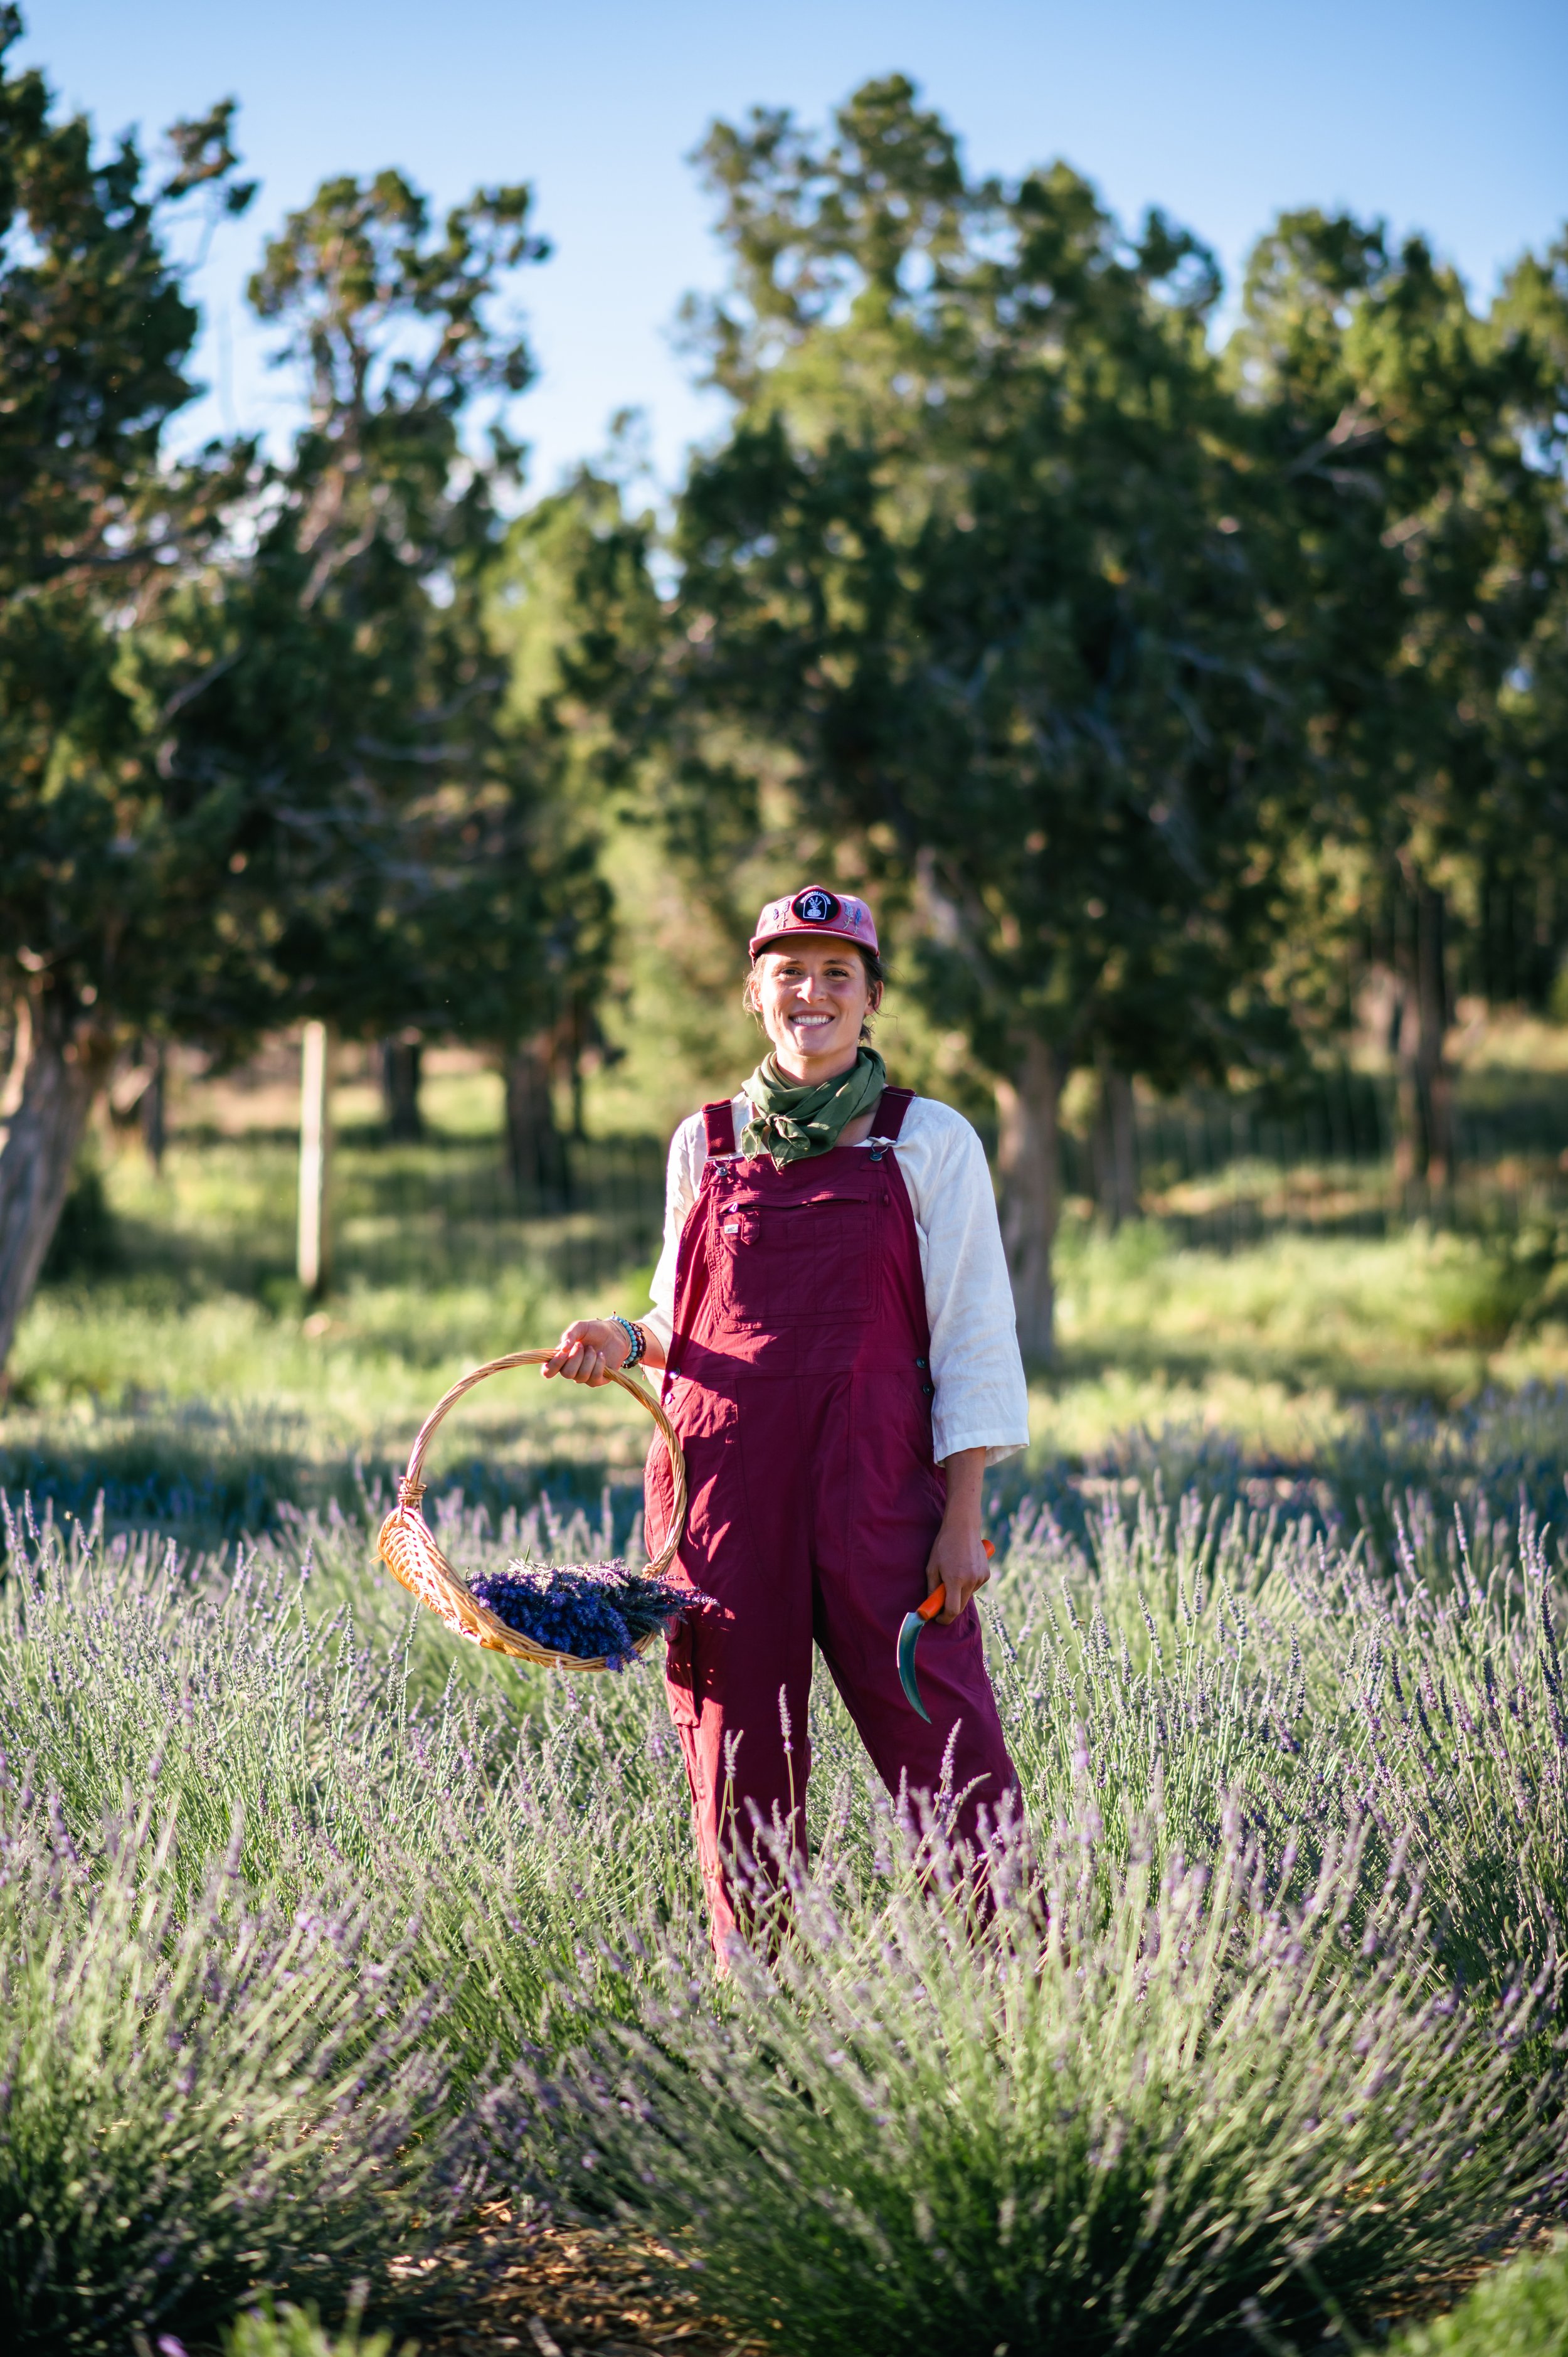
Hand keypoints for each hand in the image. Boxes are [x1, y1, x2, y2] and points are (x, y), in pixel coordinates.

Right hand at [541, 1318, 630, 1386]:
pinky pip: (594, 1378)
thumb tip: (563, 1349)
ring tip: (593, 1349)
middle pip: (566, 1374)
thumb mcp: (580, 1327)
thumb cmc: (594, 1330)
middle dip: (576, 1357)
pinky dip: (599, 1364)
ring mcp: (584, 1376)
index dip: (553, 1365)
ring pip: (581, 1376)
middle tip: (582, 1345)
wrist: (615, 1334)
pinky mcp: (598, 1380)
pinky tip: (601, 1354)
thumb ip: (569, 1335)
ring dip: (589, 1359)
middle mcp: (571, 1370)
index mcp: (562, 1359)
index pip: (548, 1371)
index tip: (563, 1353)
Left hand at [924, 1445, 990, 1625]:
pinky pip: (974, 1586)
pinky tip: (963, 1569)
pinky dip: (968, 1584)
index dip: (943, 1618)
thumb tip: (931, 1605)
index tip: (937, 1618)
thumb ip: (932, 1588)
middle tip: (939, 1599)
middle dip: (949, 1607)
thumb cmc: (943, 1546)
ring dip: (958, 1593)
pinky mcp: (986, 1574)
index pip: (952, 1610)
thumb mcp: (932, 1567)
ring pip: (967, 1596)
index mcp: (955, 1580)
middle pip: (960, 1606)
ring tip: (952, 1574)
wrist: (963, 1527)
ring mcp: (980, 1578)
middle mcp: (970, 1581)